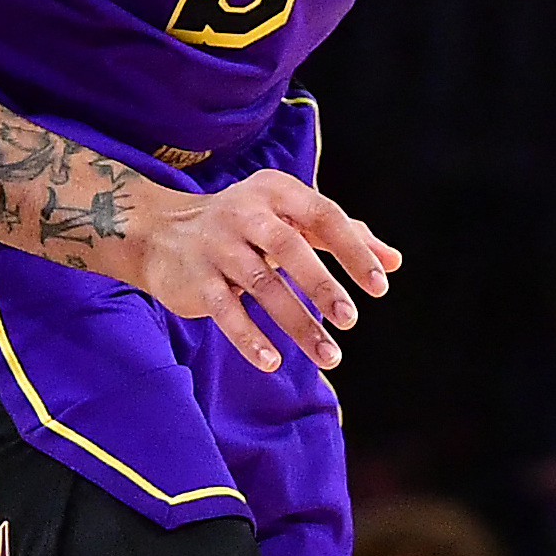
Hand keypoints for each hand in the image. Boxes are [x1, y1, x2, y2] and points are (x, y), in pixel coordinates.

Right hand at [113, 167, 398, 374]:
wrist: (160, 233)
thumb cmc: (243, 227)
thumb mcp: (291, 219)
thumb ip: (342, 236)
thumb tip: (395, 261)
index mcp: (276, 192)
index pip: (324, 217)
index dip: (353, 251)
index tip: (380, 285)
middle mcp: (245, 213)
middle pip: (290, 249)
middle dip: (323, 287)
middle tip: (351, 320)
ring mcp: (217, 246)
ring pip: (262, 285)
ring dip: (297, 324)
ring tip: (330, 356)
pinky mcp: (196, 279)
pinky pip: (225, 311)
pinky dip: (249, 338)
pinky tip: (273, 362)